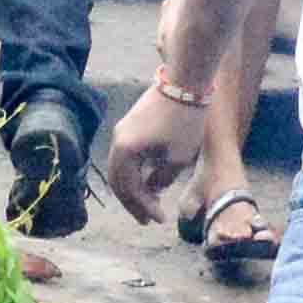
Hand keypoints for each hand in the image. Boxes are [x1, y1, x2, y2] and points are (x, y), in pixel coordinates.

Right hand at [103, 73, 205, 225]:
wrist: (185, 82)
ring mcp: (122, 131)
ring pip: (120, 168)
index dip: (144, 207)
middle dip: (133, 202)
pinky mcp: (130, 124)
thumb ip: (162, 179)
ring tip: (149, 201)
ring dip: (133, 187)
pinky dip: (135, 171)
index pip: (129, 188)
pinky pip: (126, 155)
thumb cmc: (184, 121)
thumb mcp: (178, 158)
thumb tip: (153, 188)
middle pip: (118, 180)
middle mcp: (117, 141)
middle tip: (147, 219)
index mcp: (125, 151)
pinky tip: (148, 179)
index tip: (159, 219)